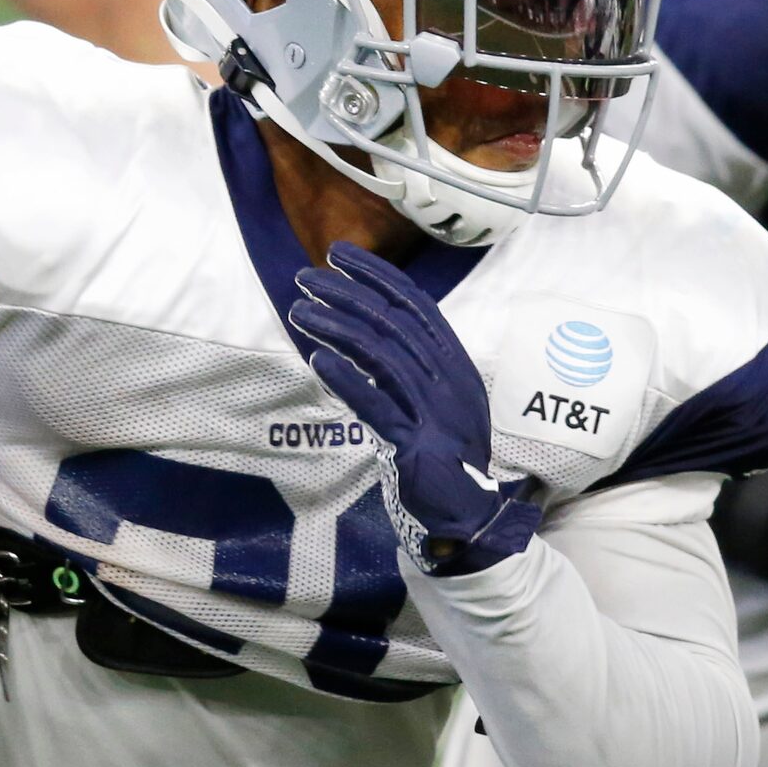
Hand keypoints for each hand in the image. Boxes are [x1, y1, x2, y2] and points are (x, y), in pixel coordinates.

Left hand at [289, 243, 541, 576]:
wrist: (468, 511)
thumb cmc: (445, 451)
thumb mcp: (439, 396)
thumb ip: (411, 362)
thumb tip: (364, 324)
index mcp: (455, 361)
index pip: (414, 302)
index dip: (376, 274)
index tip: (339, 254)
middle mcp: (449, 378)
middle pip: (392, 321)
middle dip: (345, 293)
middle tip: (306, 278)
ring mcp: (436, 410)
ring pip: (381, 355)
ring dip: (336, 328)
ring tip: (300, 313)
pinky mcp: (417, 443)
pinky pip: (378, 404)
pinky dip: (347, 379)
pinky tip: (318, 361)